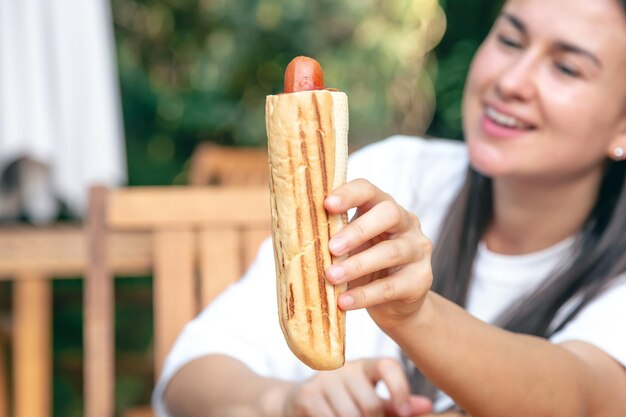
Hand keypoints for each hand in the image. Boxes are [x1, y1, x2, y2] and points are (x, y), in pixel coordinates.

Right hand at [282, 358, 431, 416]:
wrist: (298, 403)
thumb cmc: (342, 403)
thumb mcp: (370, 401)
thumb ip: (396, 404)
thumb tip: (427, 406)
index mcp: (365, 365)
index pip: (388, 366)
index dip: (400, 388)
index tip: (402, 411)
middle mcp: (344, 367)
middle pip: (371, 404)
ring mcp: (324, 379)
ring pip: (351, 416)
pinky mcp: (308, 395)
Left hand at [324, 179, 432, 327]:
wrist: (396, 306)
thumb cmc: (365, 266)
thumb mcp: (350, 248)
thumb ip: (332, 238)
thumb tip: (295, 239)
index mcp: (383, 207)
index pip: (369, 190)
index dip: (349, 194)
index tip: (326, 204)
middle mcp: (406, 223)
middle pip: (389, 214)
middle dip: (358, 230)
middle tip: (331, 247)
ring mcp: (418, 250)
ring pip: (390, 252)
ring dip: (357, 265)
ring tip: (331, 277)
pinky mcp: (421, 279)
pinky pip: (392, 286)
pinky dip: (365, 295)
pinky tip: (344, 301)